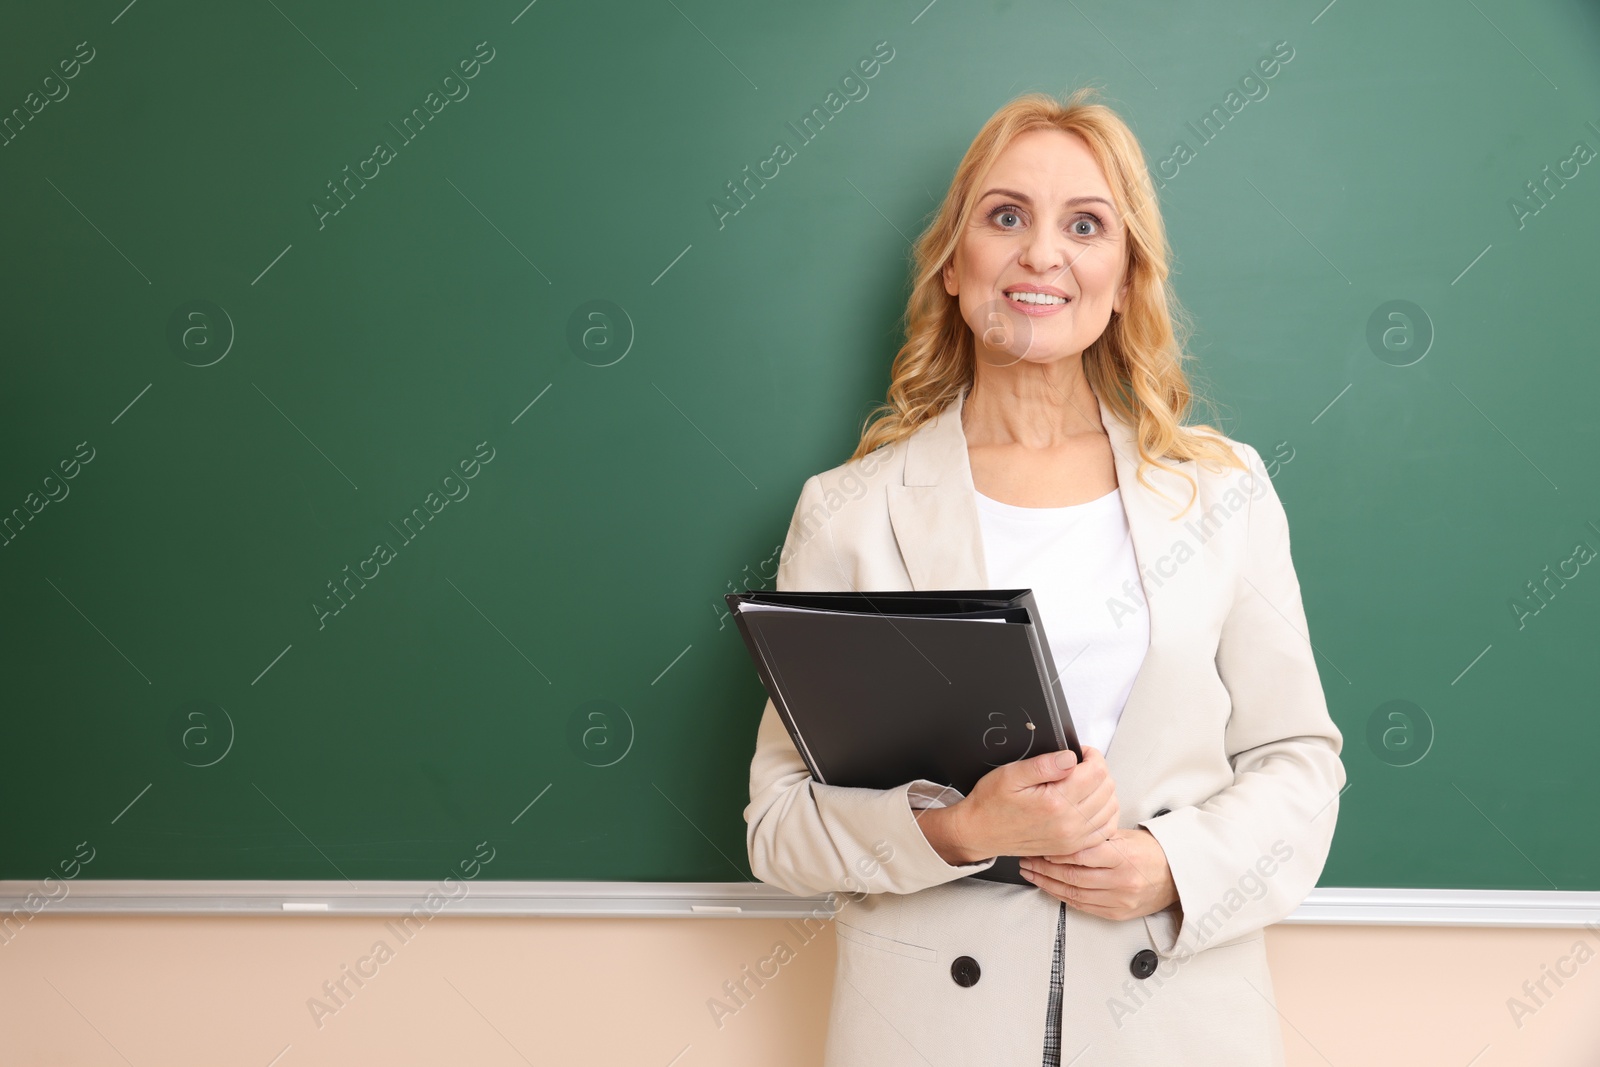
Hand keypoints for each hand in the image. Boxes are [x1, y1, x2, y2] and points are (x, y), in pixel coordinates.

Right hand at [917, 747, 1117, 864]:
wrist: (980, 832)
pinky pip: (1105, 830)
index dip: (1092, 756)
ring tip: (1084, 782)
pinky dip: (1104, 814)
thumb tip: (1071, 757)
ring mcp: (1072, 839)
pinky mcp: (1072, 847)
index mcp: (1056, 803)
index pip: (1096, 772)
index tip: (1081, 752)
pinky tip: (1091, 804)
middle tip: (1080, 765)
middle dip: (1098, 770)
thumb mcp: (1011, 774)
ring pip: (1110, 808)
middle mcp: (1068, 824)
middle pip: (1107, 788)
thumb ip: (1043, 764)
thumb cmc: (991, 804)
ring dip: (1103, 790)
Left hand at [1018, 827, 1177, 920]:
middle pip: (1073, 875)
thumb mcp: (1125, 836)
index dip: (1056, 851)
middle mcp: (1121, 880)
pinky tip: (1049, 888)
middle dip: (1044, 868)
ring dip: (1048, 884)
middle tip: (1028, 859)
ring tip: (1032, 873)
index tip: (1040, 845)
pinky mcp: (1116, 913)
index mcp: (1123, 856)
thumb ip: (1096, 836)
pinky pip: (1082, 906)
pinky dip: (1062, 897)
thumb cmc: (1149, 853)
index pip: (1081, 854)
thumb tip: (1064, 830)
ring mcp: (1119, 900)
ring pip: (1074, 893)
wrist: (1175, 877)